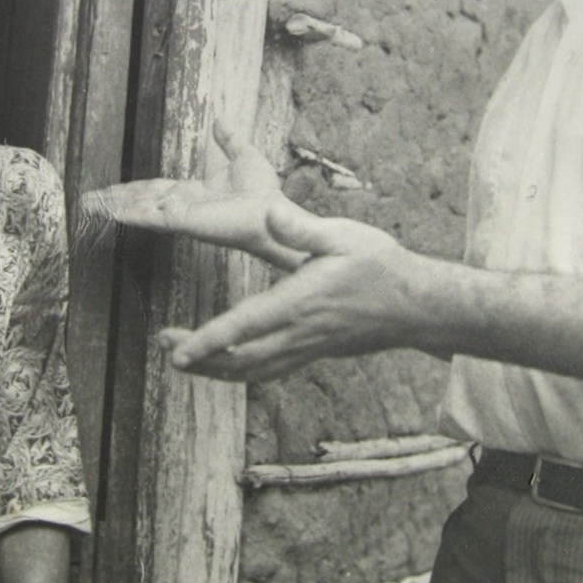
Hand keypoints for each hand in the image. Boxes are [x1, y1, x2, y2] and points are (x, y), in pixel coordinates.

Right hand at [81, 122, 304, 268]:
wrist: (275, 211)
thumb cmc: (264, 194)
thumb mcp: (243, 157)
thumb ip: (229, 141)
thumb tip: (220, 120)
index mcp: (192, 193)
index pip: (153, 190)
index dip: (130, 190)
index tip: (109, 191)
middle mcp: (181, 205)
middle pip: (139, 201)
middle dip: (112, 201)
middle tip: (85, 202)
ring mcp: (181, 215)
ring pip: (140, 209)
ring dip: (114, 208)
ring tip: (87, 207)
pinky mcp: (186, 221)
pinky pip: (154, 216)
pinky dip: (132, 215)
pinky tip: (113, 214)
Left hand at [159, 200, 420, 380]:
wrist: (416, 305)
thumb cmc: (380, 266)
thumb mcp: (345, 235)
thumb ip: (303, 228)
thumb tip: (270, 210)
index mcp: (300, 302)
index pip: (246, 326)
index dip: (208, 341)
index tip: (177, 350)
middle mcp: (300, 332)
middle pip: (240, 360)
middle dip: (200, 359)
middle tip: (166, 349)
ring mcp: (306, 347)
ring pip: (253, 372)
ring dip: (216, 370)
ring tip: (184, 360)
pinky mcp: (313, 352)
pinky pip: (269, 371)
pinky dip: (241, 372)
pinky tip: (226, 365)